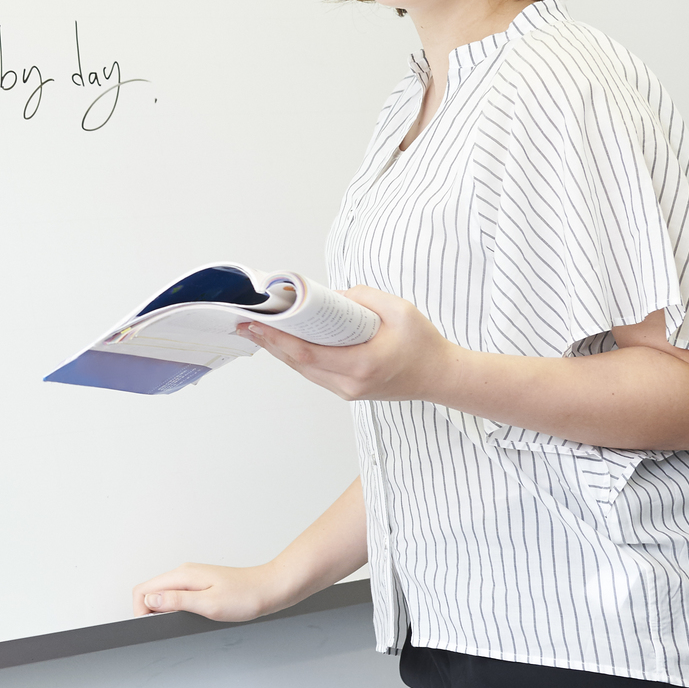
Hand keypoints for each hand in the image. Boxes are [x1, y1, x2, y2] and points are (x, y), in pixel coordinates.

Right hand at [131, 562, 280, 621]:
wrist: (269, 589)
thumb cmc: (245, 596)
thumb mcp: (209, 604)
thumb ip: (176, 601)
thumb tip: (150, 601)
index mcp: (182, 576)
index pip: (143, 589)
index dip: (140, 611)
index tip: (150, 626)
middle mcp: (184, 573)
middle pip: (150, 590)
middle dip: (148, 611)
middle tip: (164, 628)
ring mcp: (192, 577)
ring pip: (163, 593)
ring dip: (162, 610)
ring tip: (176, 624)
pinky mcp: (200, 584)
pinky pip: (177, 594)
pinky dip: (175, 607)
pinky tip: (188, 617)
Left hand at [236, 287, 453, 402]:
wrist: (442, 377)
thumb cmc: (424, 344)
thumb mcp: (399, 310)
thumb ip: (362, 298)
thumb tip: (331, 296)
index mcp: (362, 364)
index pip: (306, 352)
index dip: (276, 338)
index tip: (256, 322)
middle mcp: (350, 384)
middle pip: (298, 363)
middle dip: (270, 342)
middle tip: (246, 323)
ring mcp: (348, 391)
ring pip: (304, 370)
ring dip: (280, 350)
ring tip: (259, 330)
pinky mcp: (349, 390)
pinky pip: (315, 373)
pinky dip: (297, 357)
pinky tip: (285, 343)